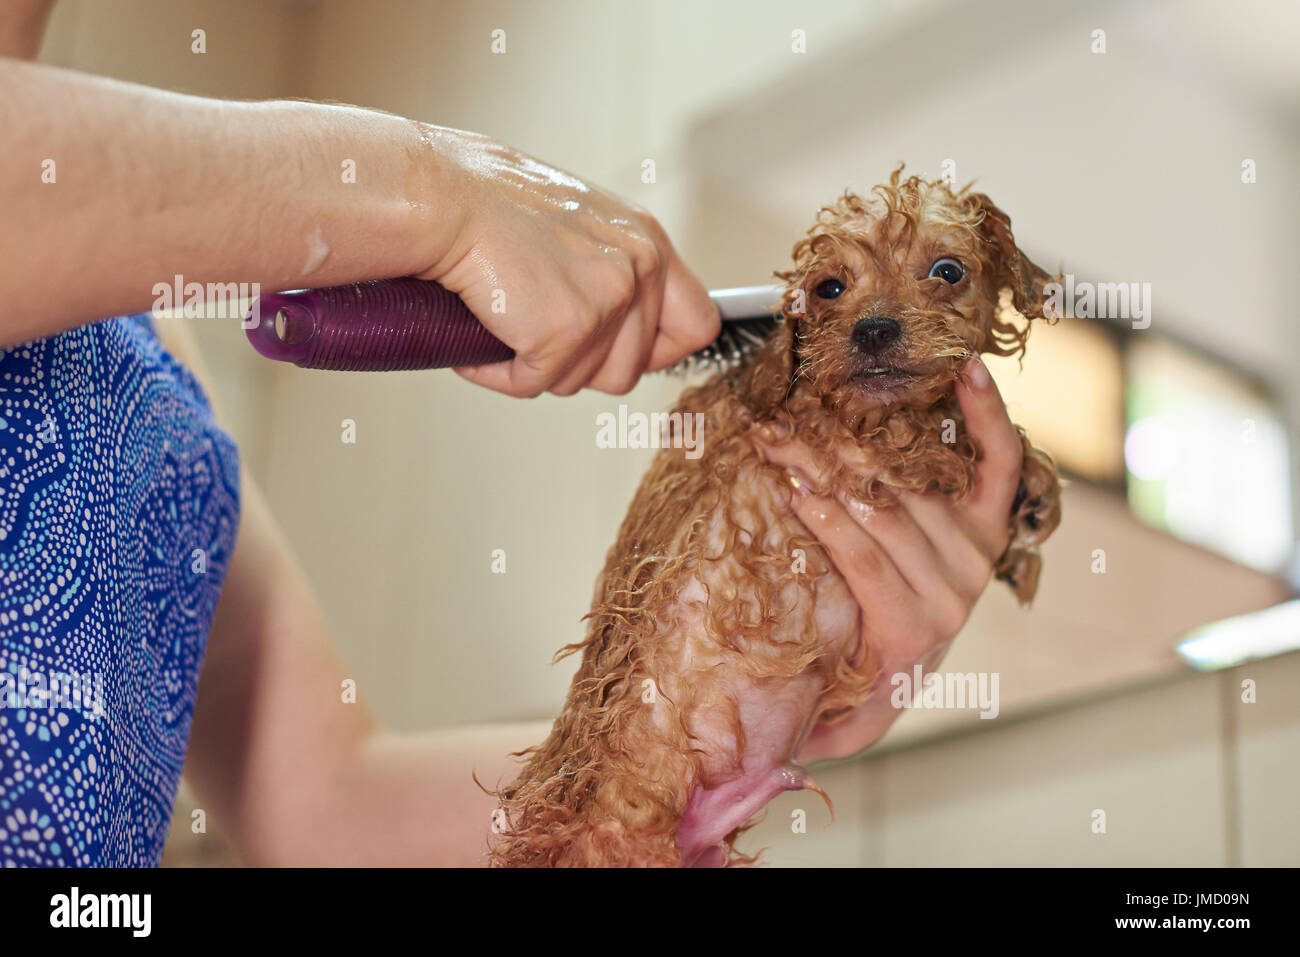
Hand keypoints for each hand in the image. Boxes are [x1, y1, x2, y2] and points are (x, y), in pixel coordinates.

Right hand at [414, 126, 719, 396]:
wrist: (445, 197)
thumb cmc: (492, 206)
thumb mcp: (580, 225)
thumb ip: (614, 268)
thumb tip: (623, 328)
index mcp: (648, 241)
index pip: (698, 324)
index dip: (659, 351)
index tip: (619, 350)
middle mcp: (640, 268)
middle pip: (631, 370)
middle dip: (579, 365)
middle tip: (536, 332)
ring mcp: (608, 301)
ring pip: (583, 383)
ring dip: (539, 368)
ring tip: (506, 326)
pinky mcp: (565, 331)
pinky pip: (533, 385)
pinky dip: (499, 373)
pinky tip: (482, 339)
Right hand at [752, 357, 1023, 761]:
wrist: (909, 670)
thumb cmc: (863, 678)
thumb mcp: (839, 711)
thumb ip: (814, 715)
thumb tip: (768, 730)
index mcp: (914, 626)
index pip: (858, 549)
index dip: (816, 507)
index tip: (777, 471)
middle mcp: (956, 586)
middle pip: (881, 506)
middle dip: (820, 464)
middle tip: (776, 430)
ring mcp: (977, 551)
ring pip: (918, 479)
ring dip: (865, 437)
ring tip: (819, 409)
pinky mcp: (990, 525)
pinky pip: (996, 462)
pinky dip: (986, 416)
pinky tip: (966, 372)